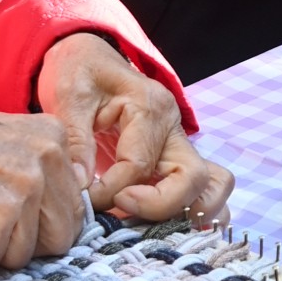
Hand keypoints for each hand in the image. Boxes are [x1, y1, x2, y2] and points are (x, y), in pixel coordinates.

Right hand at [0, 107, 84, 268]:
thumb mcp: (5, 142)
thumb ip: (41, 170)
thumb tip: (74, 210)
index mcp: (53, 138)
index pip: (73, 209)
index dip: (40, 225)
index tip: (10, 214)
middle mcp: (47, 156)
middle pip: (60, 236)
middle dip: (23, 242)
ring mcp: (25, 183)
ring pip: (24, 253)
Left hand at [35, 32, 233, 221]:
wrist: (88, 56)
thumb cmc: (80, 72)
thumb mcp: (70, 97)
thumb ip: (76, 142)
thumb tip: (80, 186)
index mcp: (152, 108)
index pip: (139, 165)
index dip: (110, 191)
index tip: (85, 200)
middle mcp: (175, 129)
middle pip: (192, 178)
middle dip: (158, 206)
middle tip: (119, 210)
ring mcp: (180, 145)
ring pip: (211, 186)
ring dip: (187, 212)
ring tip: (146, 222)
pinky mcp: (176, 159)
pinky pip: (203, 189)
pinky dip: (191, 211)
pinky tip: (162, 224)